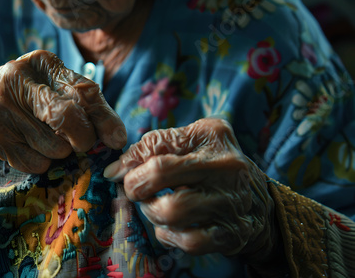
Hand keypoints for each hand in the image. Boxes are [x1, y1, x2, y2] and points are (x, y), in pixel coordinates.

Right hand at [0, 50, 126, 172]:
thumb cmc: (19, 97)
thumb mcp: (47, 86)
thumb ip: (81, 104)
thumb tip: (116, 137)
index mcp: (41, 62)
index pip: (85, 91)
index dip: (106, 119)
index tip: (117, 140)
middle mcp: (19, 78)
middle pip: (70, 118)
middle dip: (84, 139)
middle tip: (81, 144)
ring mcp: (2, 107)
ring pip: (56, 147)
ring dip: (58, 152)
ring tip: (40, 138)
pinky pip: (36, 164)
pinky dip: (39, 162)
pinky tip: (25, 146)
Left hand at [104, 118, 277, 263]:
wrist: (259, 202)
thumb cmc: (214, 168)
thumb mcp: (192, 144)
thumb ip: (154, 147)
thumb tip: (115, 169)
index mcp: (211, 135)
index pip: (156, 142)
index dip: (129, 161)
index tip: (119, 172)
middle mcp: (225, 165)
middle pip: (160, 171)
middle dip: (135, 185)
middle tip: (135, 191)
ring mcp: (229, 200)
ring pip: (171, 210)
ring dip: (151, 212)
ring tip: (154, 207)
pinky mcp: (230, 233)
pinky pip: (187, 240)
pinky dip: (169, 236)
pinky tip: (169, 228)